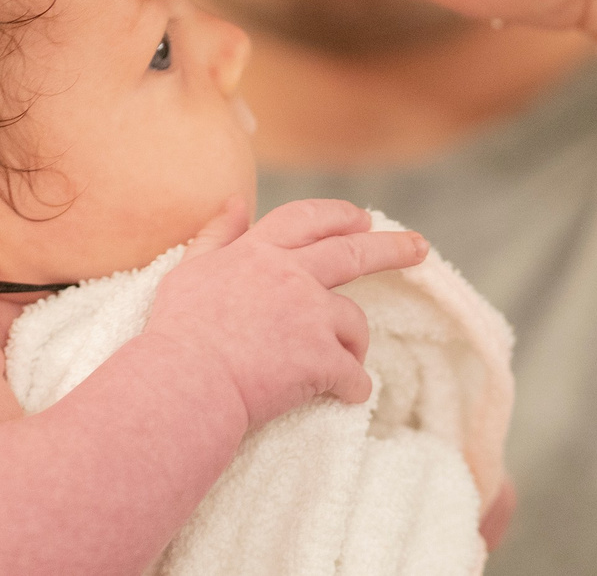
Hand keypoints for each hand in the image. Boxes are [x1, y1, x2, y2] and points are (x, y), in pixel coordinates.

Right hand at [144, 198, 426, 427]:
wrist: (185, 384)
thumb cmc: (177, 335)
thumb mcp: (188, 271)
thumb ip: (217, 235)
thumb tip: (236, 200)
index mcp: (258, 252)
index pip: (306, 218)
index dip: (337, 215)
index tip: (363, 217)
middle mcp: (291, 274)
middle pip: (353, 253)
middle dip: (392, 248)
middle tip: (419, 249)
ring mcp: (310, 315)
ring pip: (355, 323)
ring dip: (353, 343)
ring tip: (341, 363)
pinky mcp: (322, 358)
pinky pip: (354, 374)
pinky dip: (353, 386)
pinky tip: (346, 395)